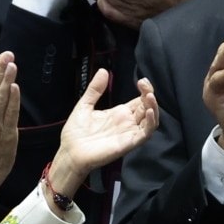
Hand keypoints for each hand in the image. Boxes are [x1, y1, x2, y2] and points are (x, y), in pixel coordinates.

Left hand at [50, 69, 158, 198]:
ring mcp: (129, 133)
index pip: (139, 100)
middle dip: (149, 95)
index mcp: (119, 113)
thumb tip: (104, 71)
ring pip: (150, 120)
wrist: (69, 152)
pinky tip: (149, 112)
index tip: (141, 81)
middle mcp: (127, 123)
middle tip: (144, 84)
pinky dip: (151, 123)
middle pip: (147, 108)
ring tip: (150, 96)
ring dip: (154, 107)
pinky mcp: (128, 143)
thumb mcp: (85, 105)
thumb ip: (95, 89)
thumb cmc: (76, 133)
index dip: (144, 90)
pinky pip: (145, 134)